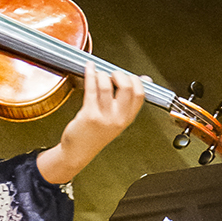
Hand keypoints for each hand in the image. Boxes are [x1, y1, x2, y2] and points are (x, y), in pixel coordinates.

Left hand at [37, 62, 144, 183]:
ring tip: (98, 73)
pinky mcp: (89, 114)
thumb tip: (143, 79)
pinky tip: (89, 68)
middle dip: (120, 74)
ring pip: (107, 86)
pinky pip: (91, 89)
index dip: (135, 80)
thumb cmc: (94, 134)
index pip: (140, 94)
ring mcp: (104, 116)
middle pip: (127, 88)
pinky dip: (89, 74)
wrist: (78, 152)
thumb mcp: (116, 119)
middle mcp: (118, 118)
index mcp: (127, 118)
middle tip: (112, 73)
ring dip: (102, 74)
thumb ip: (126, 102)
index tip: (128, 75)